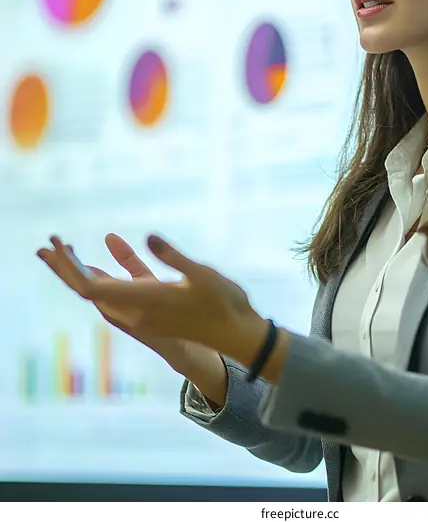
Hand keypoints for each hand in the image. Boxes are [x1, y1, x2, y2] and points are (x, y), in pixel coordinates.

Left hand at [38, 233, 268, 365]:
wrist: (236, 335)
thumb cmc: (224, 302)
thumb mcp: (201, 273)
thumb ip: (172, 255)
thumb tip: (147, 236)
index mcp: (144, 300)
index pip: (91, 287)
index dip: (69, 267)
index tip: (57, 244)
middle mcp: (137, 311)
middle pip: (88, 290)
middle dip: (65, 268)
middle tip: (46, 244)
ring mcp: (144, 313)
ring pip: (101, 292)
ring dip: (82, 271)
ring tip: (66, 249)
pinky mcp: (152, 311)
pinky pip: (119, 293)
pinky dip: (106, 275)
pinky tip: (106, 257)